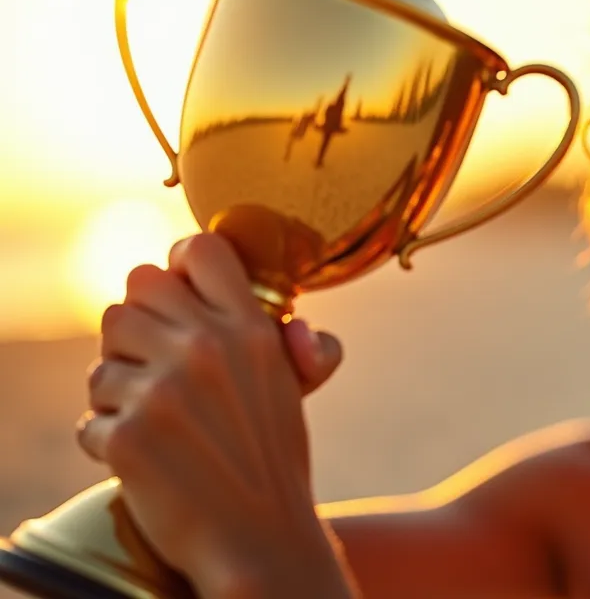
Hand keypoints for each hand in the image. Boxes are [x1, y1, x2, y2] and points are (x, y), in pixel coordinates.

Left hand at [75, 233, 349, 594]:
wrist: (260, 542)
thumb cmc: (274, 464)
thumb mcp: (293, 392)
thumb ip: (292, 346)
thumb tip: (297, 327)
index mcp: (251, 331)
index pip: (199, 251)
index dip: (179, 268)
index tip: (180, 298)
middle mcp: (206, 350)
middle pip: (132, 292)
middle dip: (137, 329)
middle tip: (157, 366)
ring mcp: (163, 393)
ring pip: (101, 359)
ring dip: (117, 388)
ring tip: (152, 419)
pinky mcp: (126, 437)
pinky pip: (88, 419)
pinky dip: (108, 444)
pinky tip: (145, 460)